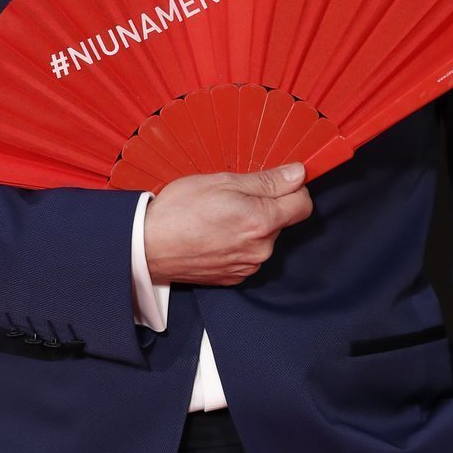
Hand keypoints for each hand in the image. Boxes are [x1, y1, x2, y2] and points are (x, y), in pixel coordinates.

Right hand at [144, 163, 311, 285]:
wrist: (148, 247)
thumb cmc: (180, 210)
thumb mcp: (223, 181)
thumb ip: (267, 180)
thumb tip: (298, 174)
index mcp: (262, 221)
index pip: (304, 204)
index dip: (293, 188)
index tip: (278, 180)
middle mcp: (261, 249)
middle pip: (282, 221)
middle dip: (267, 206)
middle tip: (234, 196)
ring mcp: (248, 266)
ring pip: (265, 238)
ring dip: (252, 225)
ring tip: (220, 216)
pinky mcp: (234, 277)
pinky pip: (249, 254)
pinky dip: (239, 243)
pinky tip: (216, 233)